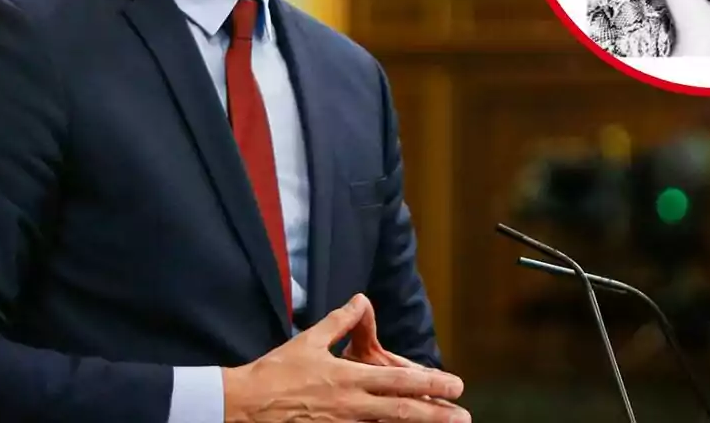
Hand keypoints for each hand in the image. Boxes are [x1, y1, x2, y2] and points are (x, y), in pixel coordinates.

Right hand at [222, 294, 469, 422]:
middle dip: (435, 415)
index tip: (455, 385)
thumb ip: (341, 321)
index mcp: (349, 378)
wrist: (246, 404)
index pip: (399, 381)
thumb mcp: (310, 339)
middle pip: (402, 412)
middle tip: (462, 416)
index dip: (430, 383)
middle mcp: (351, 405)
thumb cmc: (276, 371)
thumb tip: (360, 299)